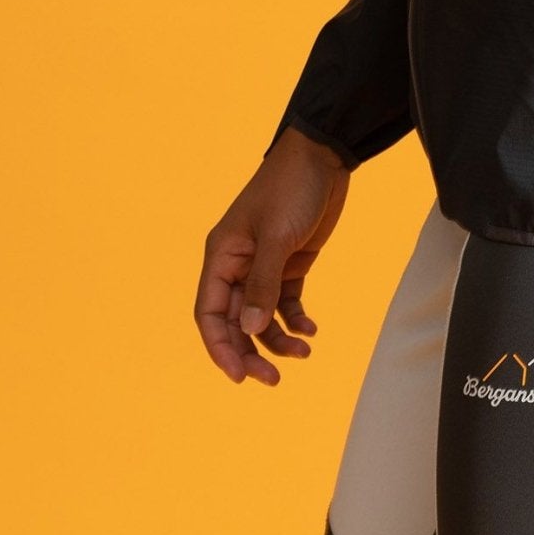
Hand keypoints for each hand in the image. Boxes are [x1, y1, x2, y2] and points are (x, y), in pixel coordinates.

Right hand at [194, 127, 350, 385]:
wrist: (323, 155)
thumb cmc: (291, 188)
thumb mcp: (276, 236)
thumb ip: (262, 285)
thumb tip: (250, 331)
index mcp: (222, 256)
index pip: (209, 314)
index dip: (220, 348)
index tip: (239, 376)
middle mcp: (237, 265)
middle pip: (235, 322)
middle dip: (251, 352)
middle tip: (273, 379)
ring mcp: (264, 266)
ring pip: (261, 317)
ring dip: (277, 339)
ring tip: (303, 353)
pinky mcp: (290, 263)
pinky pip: (285, 303)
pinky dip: (295, 320)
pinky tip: (311, 330)